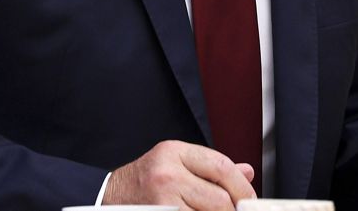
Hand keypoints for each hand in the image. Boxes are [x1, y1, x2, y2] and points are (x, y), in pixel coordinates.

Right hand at [102, 140, 256, 210]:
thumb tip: (247, 172)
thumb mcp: (175, 162)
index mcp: (174, 152)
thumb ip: (210, 168)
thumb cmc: (143, 181)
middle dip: (232, 209)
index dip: (242, 186)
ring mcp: (162, 200)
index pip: (221, 166)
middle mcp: (167, 174)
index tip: (249, 198)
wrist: (107, 197)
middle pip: (219, 197)